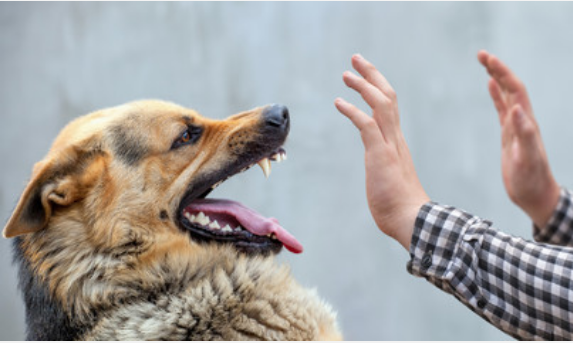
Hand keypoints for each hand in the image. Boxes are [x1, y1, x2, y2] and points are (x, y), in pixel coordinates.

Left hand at [335, 54, 428, 249]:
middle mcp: (395, 139)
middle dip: (372, 75)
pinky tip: (338, 102)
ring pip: (381, 104)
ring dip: (363, 85)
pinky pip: (366, 125)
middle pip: (388, 96)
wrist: (412, 221)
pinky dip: (352, 111)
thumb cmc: (399, 207)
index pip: (389, 107)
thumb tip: (380, 175)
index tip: (365, 76)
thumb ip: (384, 170)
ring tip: (346, 74)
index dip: (377, 88)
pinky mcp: (380, 155)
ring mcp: (390, 145)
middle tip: (356, 60)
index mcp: (397, 143)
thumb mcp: (388, 180)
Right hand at [478, 50, 559, 227]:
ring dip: (496, 77)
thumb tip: (516, 108)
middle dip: (497, 69)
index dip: (502, 72)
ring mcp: (516, 126)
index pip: (514, 89)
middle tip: (481, 54)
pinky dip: (496, 95)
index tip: (487, 59)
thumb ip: (524, 133)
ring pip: (506, 95)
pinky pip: (501, 109)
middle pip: (510, 87)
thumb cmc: (531, 180)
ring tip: (484, 63)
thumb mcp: (527, 158)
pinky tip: (489, 87)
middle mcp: (523, 120)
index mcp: (526, 122)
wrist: (535, 195)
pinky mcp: (509, 135)